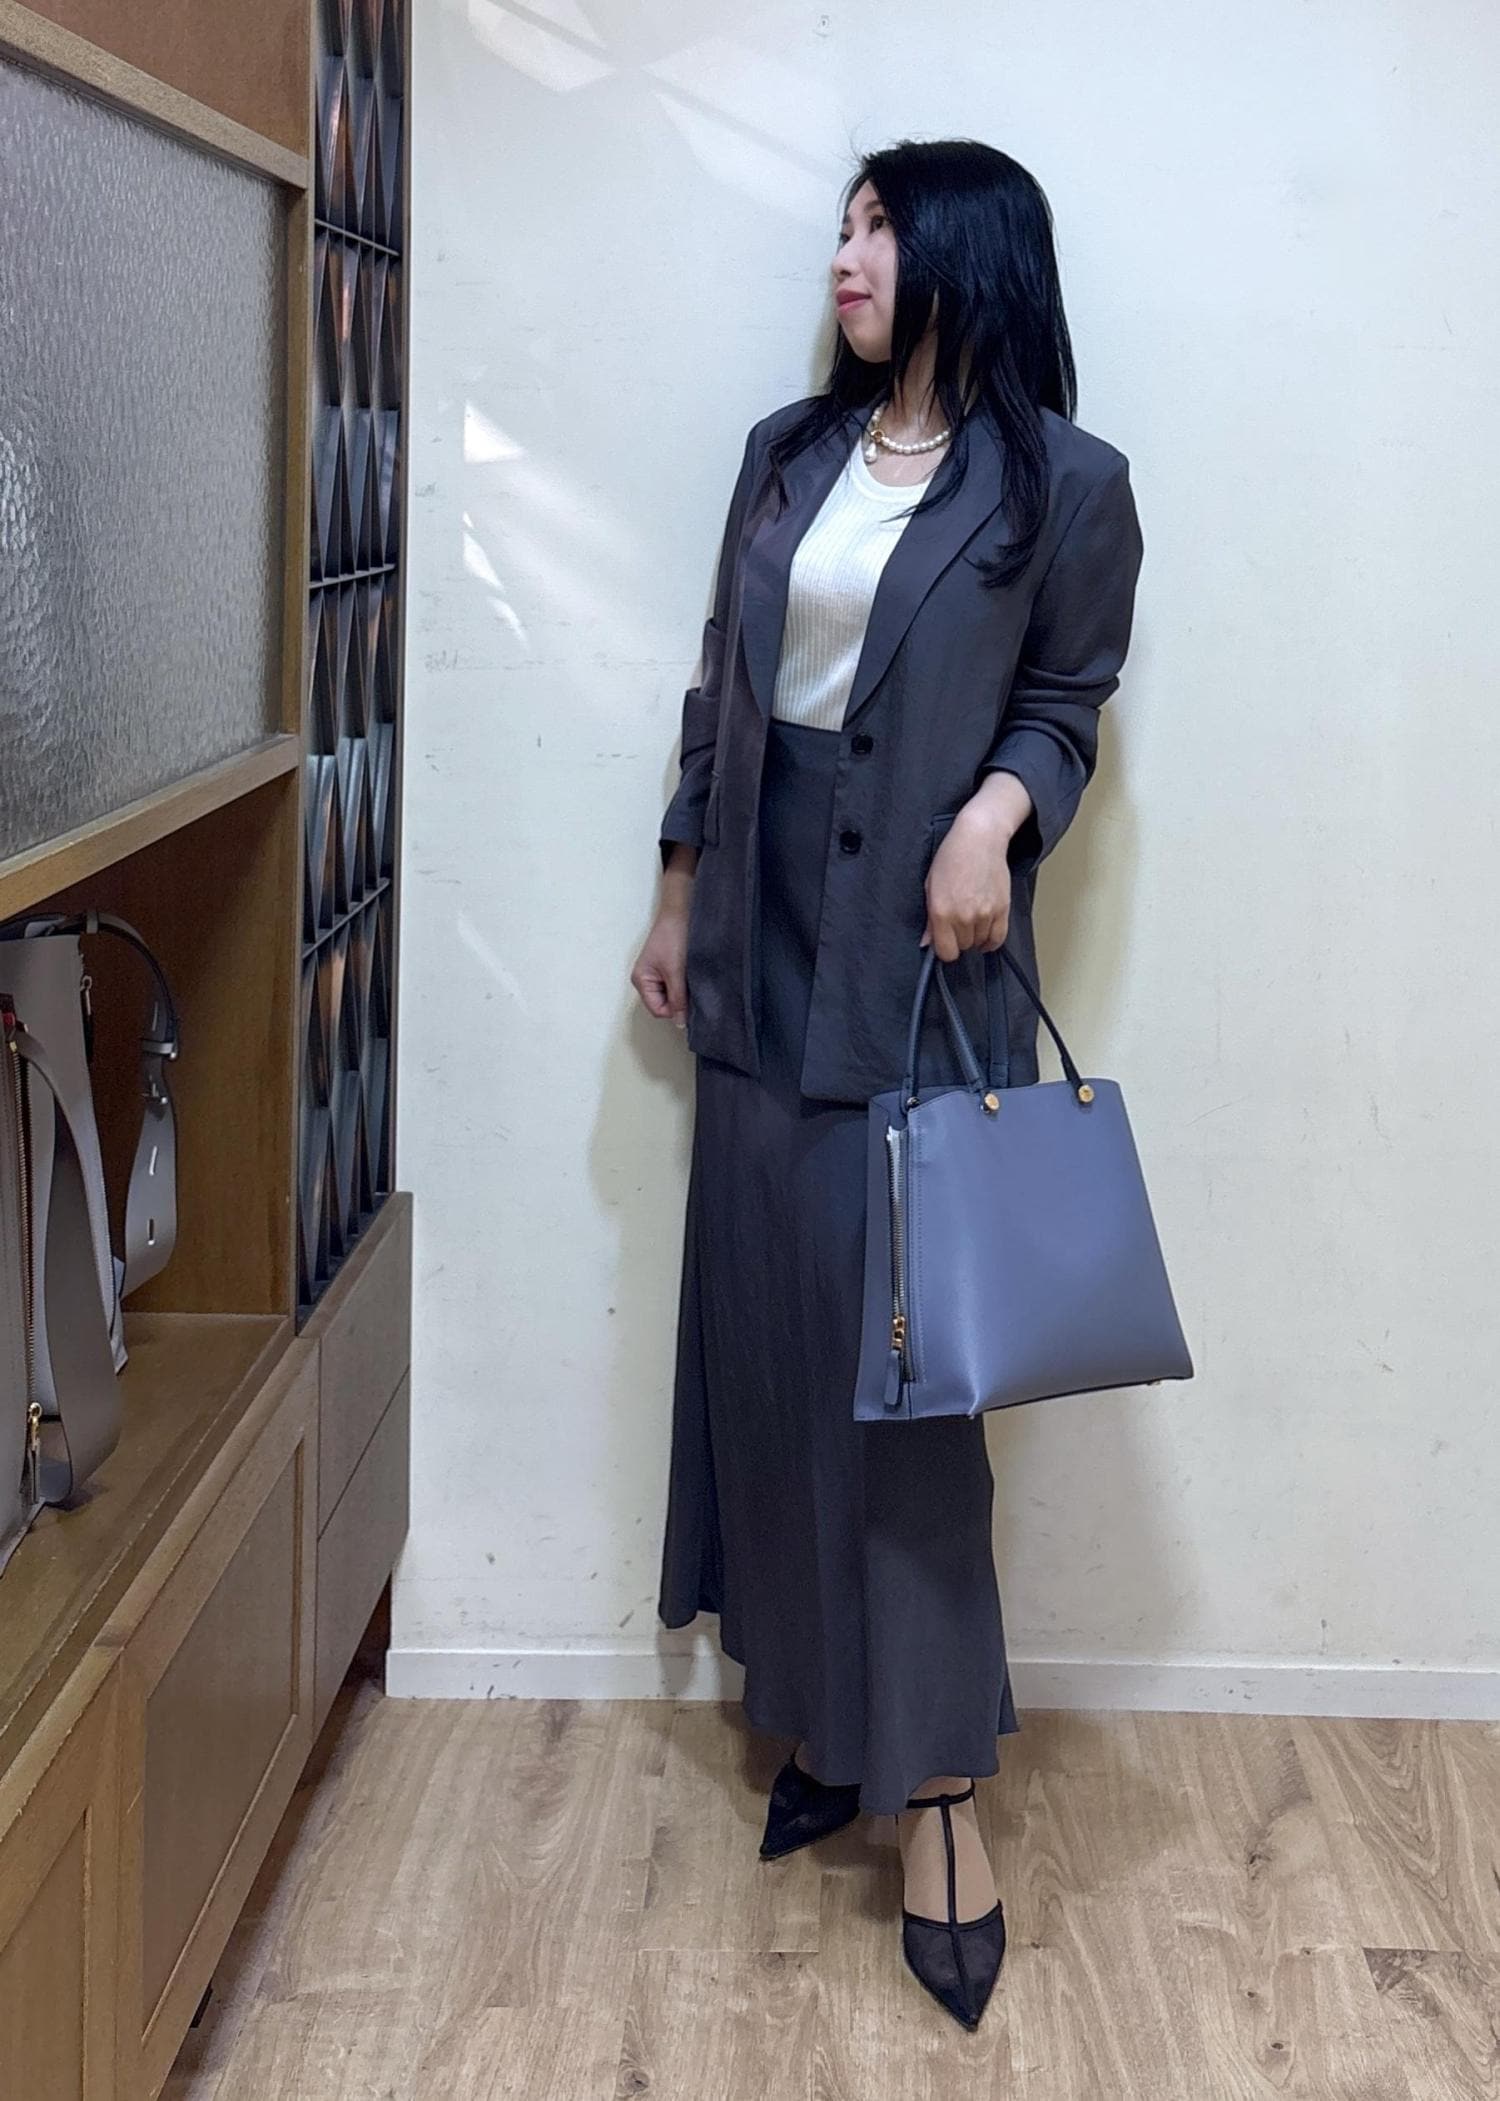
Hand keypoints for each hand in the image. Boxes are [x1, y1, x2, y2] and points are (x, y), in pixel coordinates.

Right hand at [632, 888, 692, 1025]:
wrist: (681, 912)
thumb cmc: (673, 937)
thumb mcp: (676, 972)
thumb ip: (678, 999)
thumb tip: (680, 1023)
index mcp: (641, 981)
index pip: (658, 1010)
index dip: (675, 1010)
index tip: (690, 1001)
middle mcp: (646, 979)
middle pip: (665, 1004)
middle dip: (679, 1000)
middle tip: (692, 986)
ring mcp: (657, 973)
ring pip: (672, 995)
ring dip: (684, 990)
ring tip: (691, 975)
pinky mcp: (668, 967)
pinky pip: (677, 985)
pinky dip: (685, 982)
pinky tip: (691, 972)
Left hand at [920, 782, 1026, 961]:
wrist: (979, 839)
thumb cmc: (951, 858)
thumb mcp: (930, 886)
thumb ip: (929, 918)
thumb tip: (927, 942)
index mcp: (942, 912)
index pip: (946, 952)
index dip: (944, 949)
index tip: (944, 941)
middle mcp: (964, 916)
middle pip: (963, 947)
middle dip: (958, 939)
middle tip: (957, 922)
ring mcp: (985, 914)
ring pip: (979, 943)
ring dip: (975, 936)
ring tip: (971, 920)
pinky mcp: (1003, 909)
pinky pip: (998, 938)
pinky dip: (991, 940)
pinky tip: (985, 934)